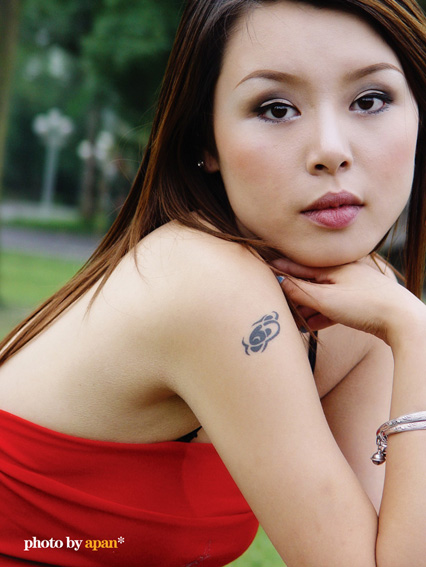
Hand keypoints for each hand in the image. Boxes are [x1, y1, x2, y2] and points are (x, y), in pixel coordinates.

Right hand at [272, 256, 422, 344]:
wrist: (403, 321)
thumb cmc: (364, 305)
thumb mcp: (325, 299)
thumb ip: (299, 290)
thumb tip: (277, 281)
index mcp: (333, 265)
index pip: (298, 266)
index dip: (279, 271)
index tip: (262, 271)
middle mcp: (343, 271)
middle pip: (309, 282)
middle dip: (293, 294)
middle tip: (276, 305)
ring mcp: (353, 286)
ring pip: (322, 295)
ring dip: (306, 308)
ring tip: (292, 320)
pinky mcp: (360, 302)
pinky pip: (335, 306)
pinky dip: (322, 314)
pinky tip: (311, 326)